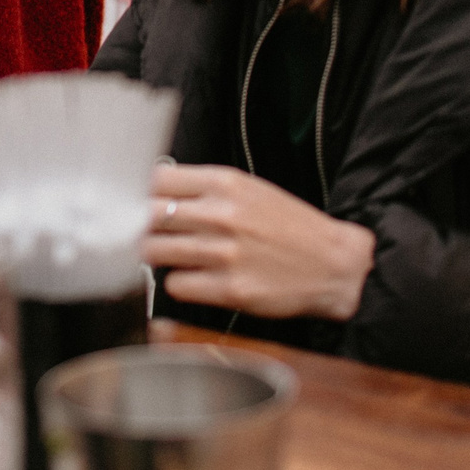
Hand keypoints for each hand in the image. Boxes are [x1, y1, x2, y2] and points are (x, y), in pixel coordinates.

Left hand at [144, 163, 374, 321]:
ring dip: (157, 255)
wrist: (334, 264)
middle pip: (148, 216)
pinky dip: (179, 282)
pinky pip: (176, 284)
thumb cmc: (289, 227)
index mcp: (226, 184)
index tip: (135, 202)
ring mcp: (224, 253)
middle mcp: (222, 215)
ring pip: (155, 251)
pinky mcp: (229, 289)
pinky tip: (195, 277)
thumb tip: (152, 192)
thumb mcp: (249, 190)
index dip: (140, 192)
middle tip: (145, 233)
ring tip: (172, 255)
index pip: (156, 180)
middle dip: (141, 226)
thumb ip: (202, 189)